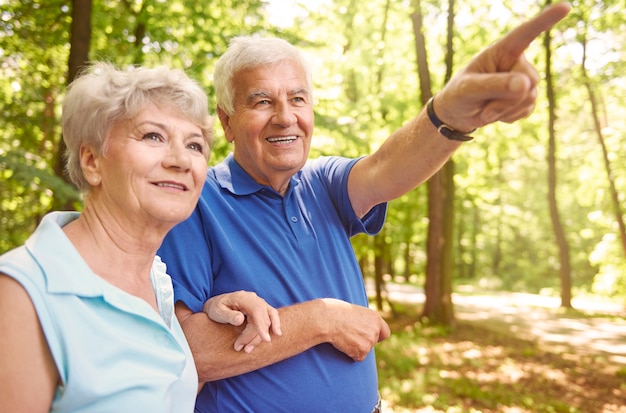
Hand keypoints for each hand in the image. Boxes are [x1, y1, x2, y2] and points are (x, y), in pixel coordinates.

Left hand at [204, 291, 281, 352]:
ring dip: (260, 336)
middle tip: (242, 349)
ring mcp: (259, 303)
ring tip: (247, 349)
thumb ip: (228, 315)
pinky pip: (271, 316)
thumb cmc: (216, 308)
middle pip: (262, 318)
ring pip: (267, 320)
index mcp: (244, 298)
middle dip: (255, 336)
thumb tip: (240, 319)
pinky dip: (275, 325)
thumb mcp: (217, 311)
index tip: (265, 339)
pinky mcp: (262, 309)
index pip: (257, 311)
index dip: (262, 325)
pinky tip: (277, 334)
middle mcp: (254, 299)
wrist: (217, 305)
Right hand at [321, 298, 390, 360]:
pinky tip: (343, 343)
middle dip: (362, 341)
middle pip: (372, 342)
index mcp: (375, 318)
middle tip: (349, 334)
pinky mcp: (362, 351)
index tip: (372, 337)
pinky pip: (358, 357)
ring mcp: (370, 341)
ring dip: (355, 347)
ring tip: (344, 336)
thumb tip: (363, 330)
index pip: (385, 332)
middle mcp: (375, 329)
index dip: (378, 336)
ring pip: (364, 350)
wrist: (327, 319)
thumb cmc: (336, 312)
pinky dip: (350, 353)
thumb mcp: (355, 312)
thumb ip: (364, 321)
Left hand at [435, 2, 570, 131]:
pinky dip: (508, 117)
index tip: (565, 7)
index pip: (525, 33)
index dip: (545, 20)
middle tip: (483, 104)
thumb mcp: (468, 89)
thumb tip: (526, 84)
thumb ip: (494, 85)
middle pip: (530, 79)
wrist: (459, 114)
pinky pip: (527, 110)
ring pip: (530, 97)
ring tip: (486, 108)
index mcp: (501, 51)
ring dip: (504, 109)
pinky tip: (495, 113)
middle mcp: (516, 62)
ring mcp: (524, 80)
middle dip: (506, 98)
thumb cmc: (459, 95)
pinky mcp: (526, 99)